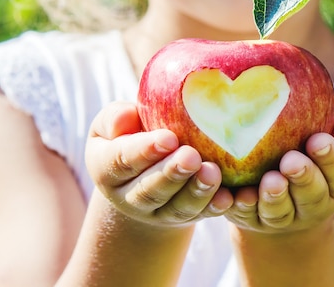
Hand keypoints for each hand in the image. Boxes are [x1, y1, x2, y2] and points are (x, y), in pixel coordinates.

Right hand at [85, 102, 232, 226]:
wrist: (143, 170)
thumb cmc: (129, 134)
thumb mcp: (112, 124)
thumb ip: (115, 118)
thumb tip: (126, 116)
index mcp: (105, 169)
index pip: (121, 161)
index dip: (143, 151)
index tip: (168, 138)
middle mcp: (129, 197)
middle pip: (150, 190)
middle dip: (172, 173)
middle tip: (191, 156)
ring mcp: (158, 212)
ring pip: (177, 207)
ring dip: (197, 191)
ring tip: (212, 172)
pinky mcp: (185, 216)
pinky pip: (200, 215)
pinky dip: (214, 207)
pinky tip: (227, 197)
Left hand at [225, 116, 333, 233]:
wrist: (280, 199)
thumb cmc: (308, 155)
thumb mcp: (328, 144)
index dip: (331, 158)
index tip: (317, 140)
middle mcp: (313, 206)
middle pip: (312, 196)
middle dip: (303, 178)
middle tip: (291, 162)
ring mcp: (283, 218)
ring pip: (280, 211)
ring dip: (275, 196)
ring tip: (270, 180)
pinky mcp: (252, 220)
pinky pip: (248, 216)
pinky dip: (244, 206)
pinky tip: (241, 195)